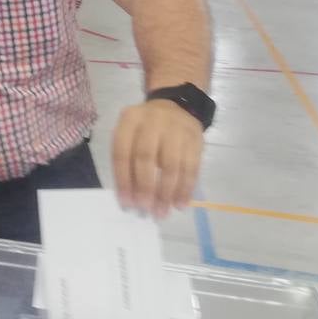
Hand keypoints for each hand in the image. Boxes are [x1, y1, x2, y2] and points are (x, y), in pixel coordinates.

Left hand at [112, 99, 203, 218]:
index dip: (123, 180)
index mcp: (129, 120)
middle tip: (146, 209)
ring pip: (170, 164)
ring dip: (166, 192)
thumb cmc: (146, 130)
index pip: (122, 152)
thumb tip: (131, 198)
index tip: (127, 204)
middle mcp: (152, 121)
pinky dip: (185, 188)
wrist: (176, 107)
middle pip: (146, 157)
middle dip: (145, 187)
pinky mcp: (195, 138)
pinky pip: (191, 167)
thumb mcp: (130, 135)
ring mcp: (176, 128)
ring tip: (163, 212)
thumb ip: (127, 160)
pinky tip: (180, 203)